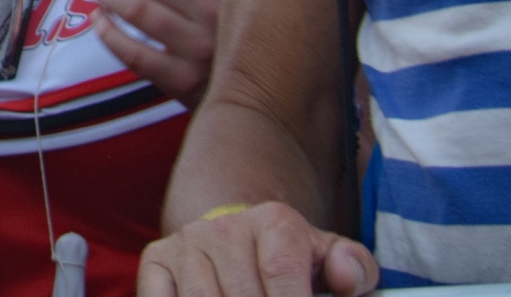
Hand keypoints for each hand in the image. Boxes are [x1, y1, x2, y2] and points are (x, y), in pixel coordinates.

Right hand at [139, 202, 378, 296]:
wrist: (239, 240)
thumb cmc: (292, 262)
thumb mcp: (330, 260)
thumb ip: (355, 269)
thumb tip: (345, 279)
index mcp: (275, 221)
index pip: (282, 270)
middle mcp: (225, 226)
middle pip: (241, 294)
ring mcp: (187, 242)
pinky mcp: (156, 260)